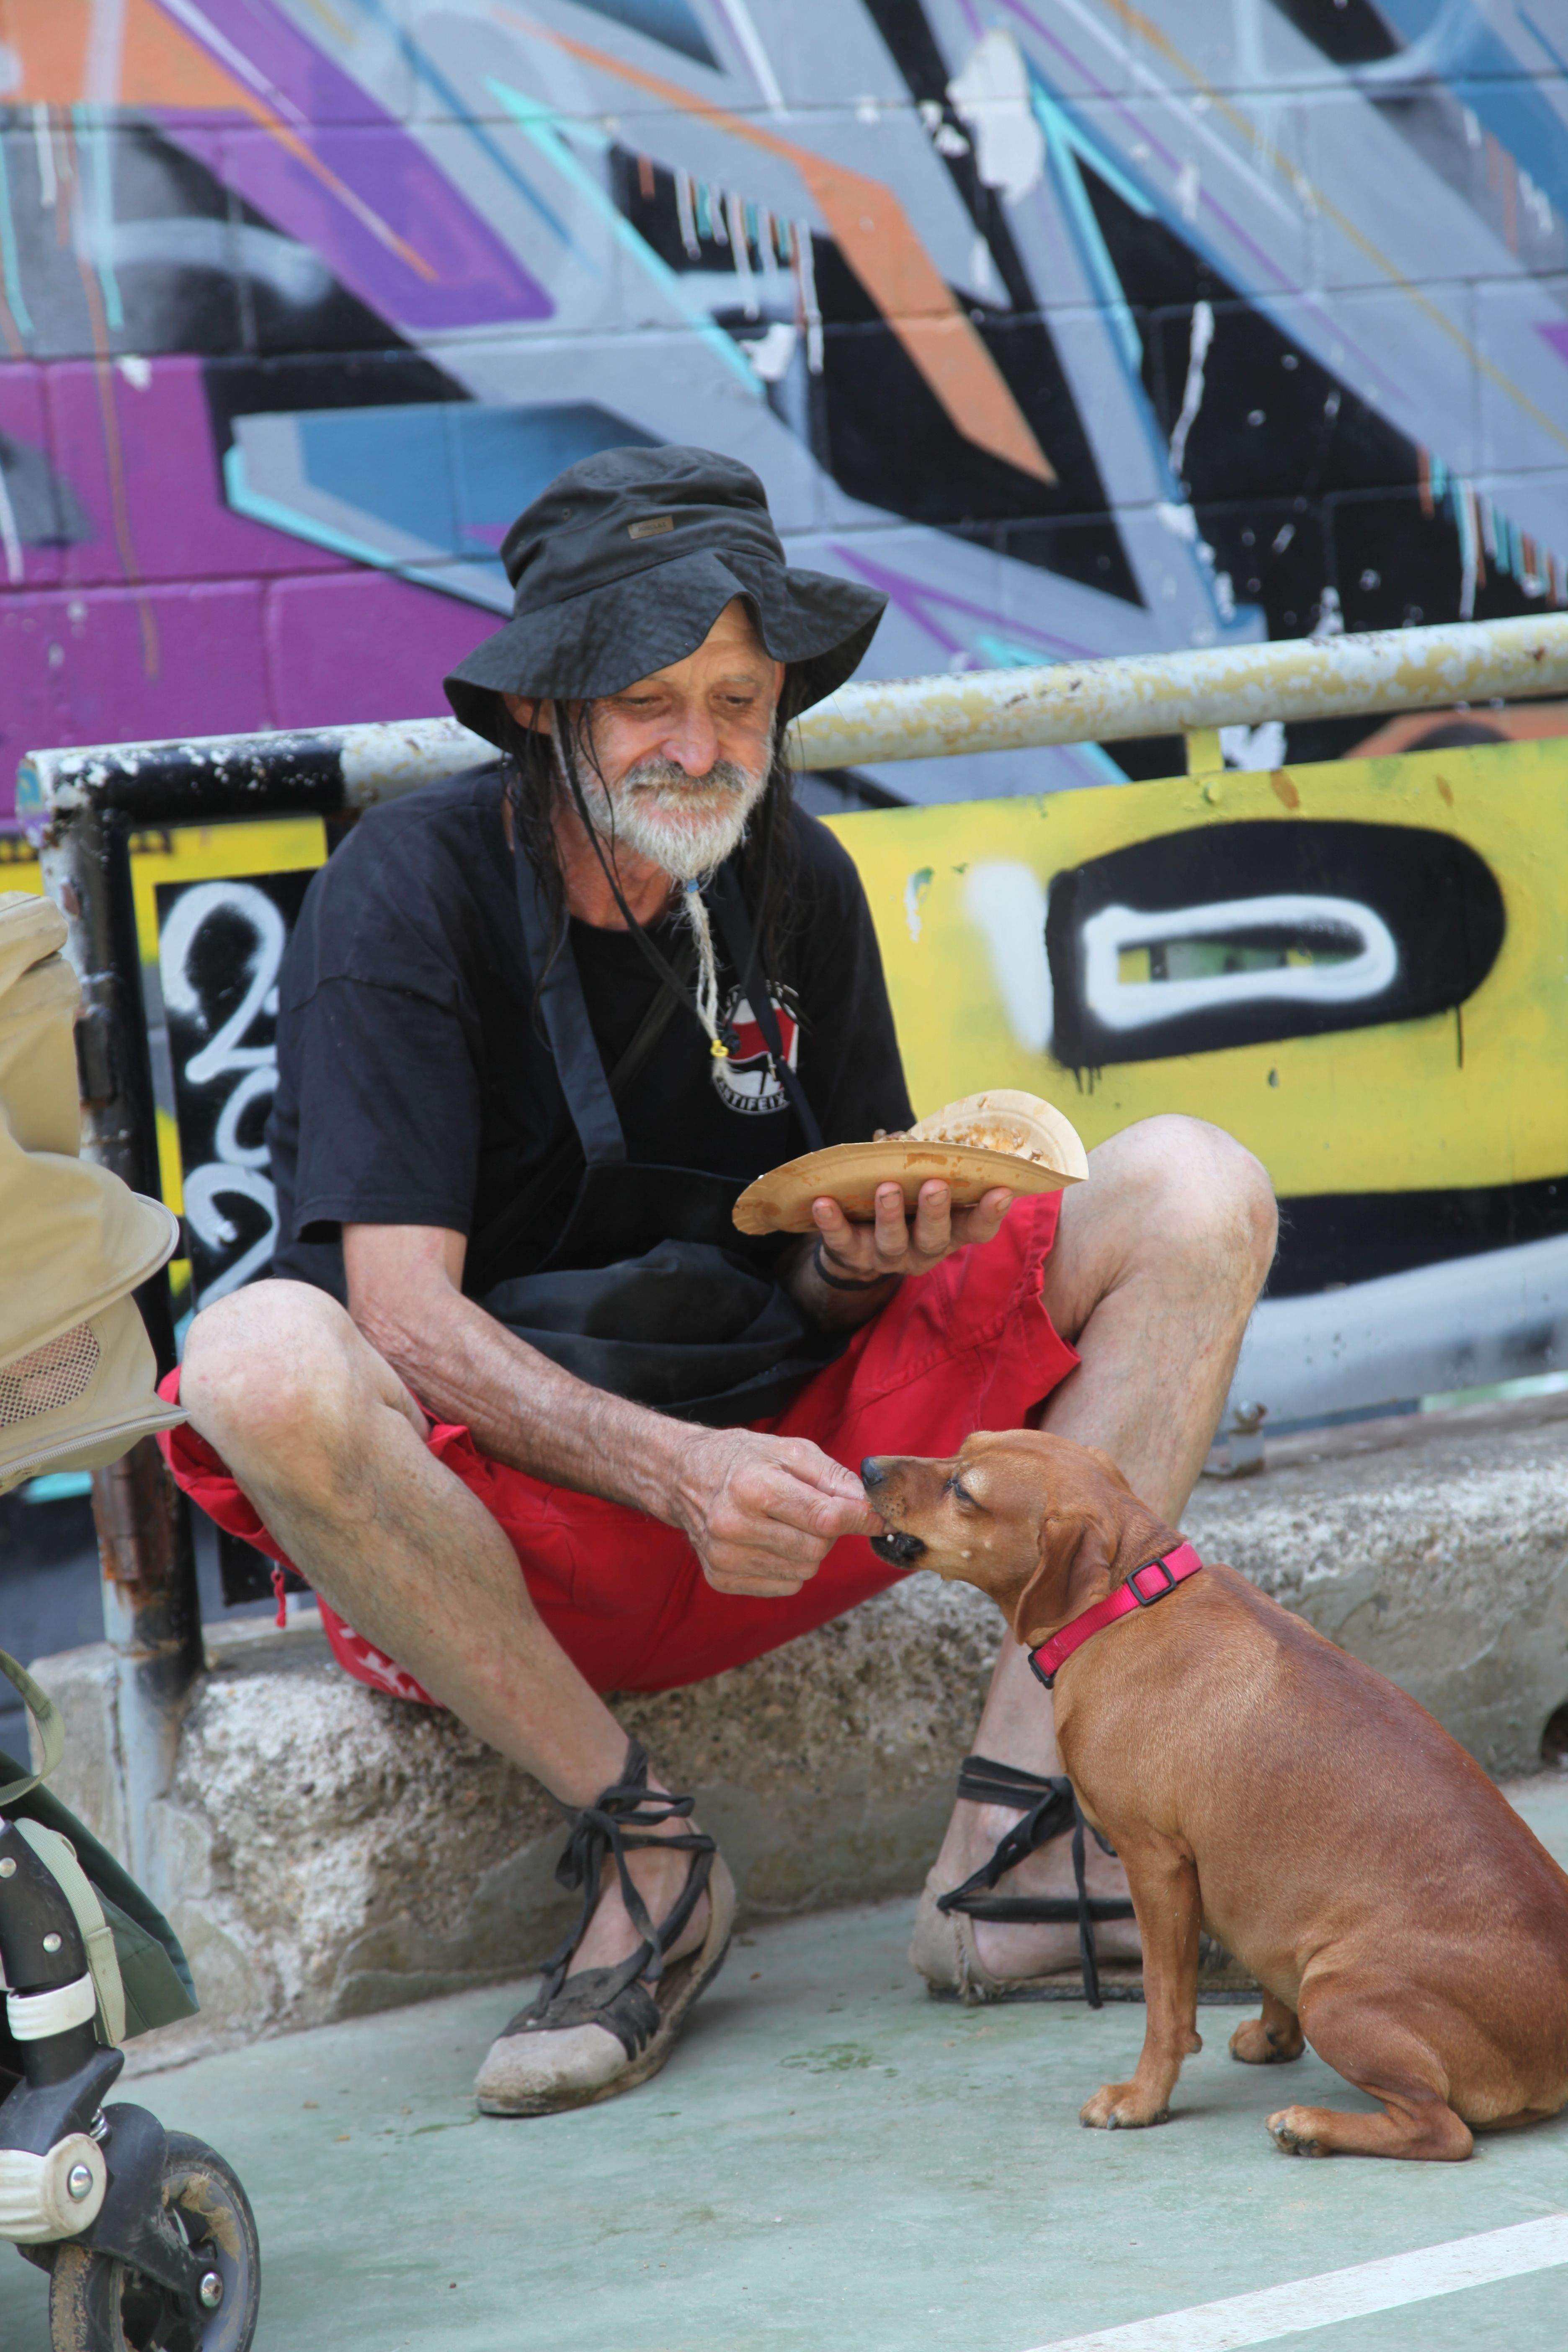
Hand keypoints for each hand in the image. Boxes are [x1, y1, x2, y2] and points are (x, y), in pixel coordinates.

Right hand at [669, 1429, 880, 1596]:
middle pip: (817, 1549)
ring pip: (804, 1571)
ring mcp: (724, 1557)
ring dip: (809, 1551)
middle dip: (829, 1532)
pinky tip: (770, 1542)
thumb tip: (870, 1507)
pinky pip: (784, 1586)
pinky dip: (789, 1567)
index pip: (825, 1517)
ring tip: (787, 1524)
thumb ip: (834, 1478)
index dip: (861, 1518)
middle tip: (815, 1512)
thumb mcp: (790, 1450)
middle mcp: (733, 1526)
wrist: (683, 1477)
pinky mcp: (721, 1578)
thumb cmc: (743, 1459)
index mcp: (753, 1487)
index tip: (880, 1517)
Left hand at [811, 1180, 1010, 1284]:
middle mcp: (923, 1250)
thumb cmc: (902, 1205)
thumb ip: (921, 1163)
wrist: (857, 1247)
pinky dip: (832, 1223)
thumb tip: (904, 1138)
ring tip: (886, 1188)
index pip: (976, 1228)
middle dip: (935, 1211)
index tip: (1003, 1190)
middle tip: (934, 1186)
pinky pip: (841, 1241)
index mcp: (949, 1232)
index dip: (991, 1213)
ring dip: (889, 1214)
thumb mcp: (918, 1185)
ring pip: (892, 1242)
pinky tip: (823, 1203)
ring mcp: (888, 1257)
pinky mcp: (852, 1256)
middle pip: (935, 1237)